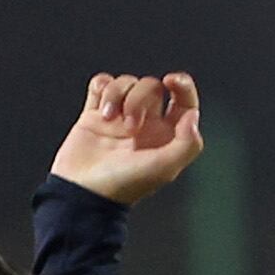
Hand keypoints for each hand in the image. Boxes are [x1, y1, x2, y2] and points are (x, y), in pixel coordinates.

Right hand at [50, 72, 203, 203]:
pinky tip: (99, 106)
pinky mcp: (94, 115)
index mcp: (164, 135)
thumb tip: (192, 115)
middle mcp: (144, 123)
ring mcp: (118, 117)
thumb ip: (187, 144)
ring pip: (125, 83)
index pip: (183, 100)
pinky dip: (102, 86)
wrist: (82, 193)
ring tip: (107, 118)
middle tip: (130, 127)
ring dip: (117, 94)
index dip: (182, 85)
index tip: (171, 81)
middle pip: (150, 86)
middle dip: (139, 98)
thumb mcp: (164, 169)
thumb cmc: (122, 185)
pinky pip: (101, 84)